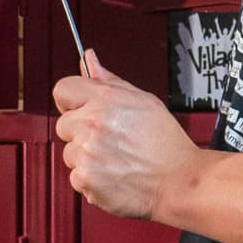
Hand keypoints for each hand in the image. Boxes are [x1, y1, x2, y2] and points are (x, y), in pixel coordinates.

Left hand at [53, 54, 198, 219]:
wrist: (180, 181)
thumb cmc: (167, 144)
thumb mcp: (143, 101)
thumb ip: (109, 81)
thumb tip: (89, 60)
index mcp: (106, 99)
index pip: (63, 90)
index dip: (71, 102)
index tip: (80, 110)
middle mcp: (93, 124)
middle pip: (64, 125)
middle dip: (81, 133)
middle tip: (110, 141)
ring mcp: (87, 152)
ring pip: (69, 153)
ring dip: (86, 158)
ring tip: (116, 160)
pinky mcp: (85, 178)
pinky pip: (75, 176)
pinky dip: (91, 180)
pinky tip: (114, 175)